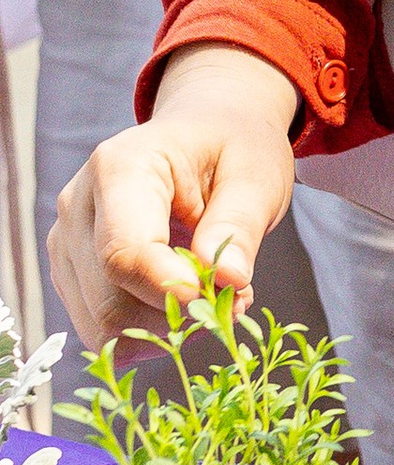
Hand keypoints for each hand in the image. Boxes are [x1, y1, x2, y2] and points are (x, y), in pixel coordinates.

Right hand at [47, 45, 299, 352]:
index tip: (229, 297)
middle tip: (237, 296)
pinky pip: (100, 327)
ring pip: (101, 322)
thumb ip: (239, 225)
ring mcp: (67, 241)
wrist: (202, 134)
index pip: (125, 253)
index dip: (173, 291)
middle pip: (108, 299)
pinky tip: (185, 301)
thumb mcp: (256, 175)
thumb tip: (228, 278)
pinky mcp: (72, 271)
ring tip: (213, 294)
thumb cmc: (230, 147)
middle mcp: (78, 205)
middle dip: (178, 314)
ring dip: (165, 327)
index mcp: (119, 168)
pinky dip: (147, 330)